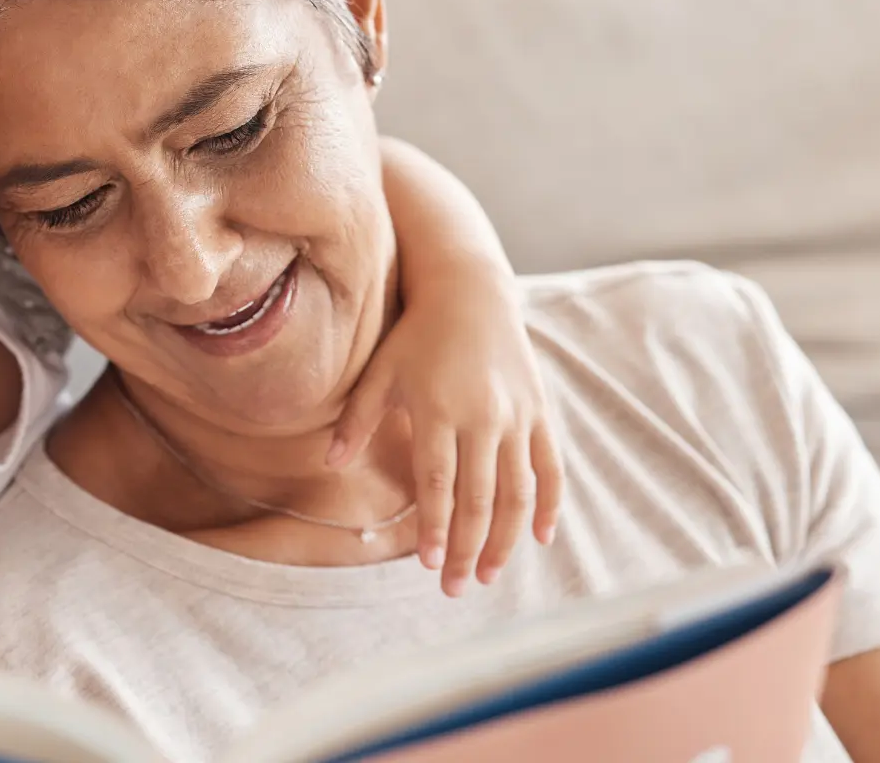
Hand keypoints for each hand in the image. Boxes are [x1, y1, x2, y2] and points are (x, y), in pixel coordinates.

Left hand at [330, 269, 561, 596]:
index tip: (427, 563)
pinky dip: (549, 505)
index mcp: (439, 410)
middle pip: (478, 497)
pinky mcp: (539, 412)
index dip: (434, 525)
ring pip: (517, 491)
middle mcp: (482, 417)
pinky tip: (540, 539)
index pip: (437, 482)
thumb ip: (356, 420)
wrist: (470, 290)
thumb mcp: (380, 372)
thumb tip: (330, 463)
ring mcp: (516, 416)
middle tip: (454, 588)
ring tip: (488, 575)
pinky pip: (550, 467)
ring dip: (505, 539)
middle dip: (465, 548)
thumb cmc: (416, 335)